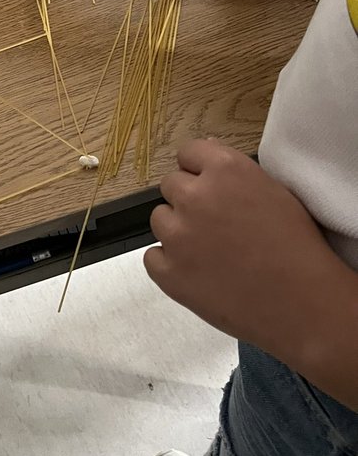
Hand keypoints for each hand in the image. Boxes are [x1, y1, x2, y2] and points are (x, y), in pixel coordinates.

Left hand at [145, 140, 344, 361]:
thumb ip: (232, 172)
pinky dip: (169, 265)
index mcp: (224, 170)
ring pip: (160, 220)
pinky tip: (198, 273)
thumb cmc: (296, 246)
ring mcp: (177, 235)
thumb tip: (205, 157)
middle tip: (215, 225)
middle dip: (188, 201)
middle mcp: (194, 196)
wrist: (302, 303)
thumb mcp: (273, 192)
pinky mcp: (168, 272)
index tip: (208, 187)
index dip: (198, 171)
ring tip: (210, 252)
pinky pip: (153, 257)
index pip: (188, 153)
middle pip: (171, 186)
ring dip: (178, 231)